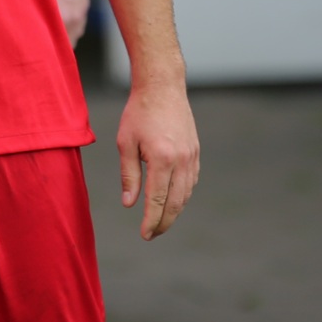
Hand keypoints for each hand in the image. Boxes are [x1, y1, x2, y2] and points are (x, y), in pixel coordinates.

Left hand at [116, 78, 200, 240]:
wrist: (162, 86)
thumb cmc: (139, 112)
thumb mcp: (125, 143)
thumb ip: (129, 176)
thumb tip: (129, 204)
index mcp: (161, 159)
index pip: (157, 200)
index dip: (151, 221)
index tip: (144, 235)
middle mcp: (181, 160)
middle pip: (175, 203)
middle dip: (163, 222)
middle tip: (151, 235)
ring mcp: (191, 156)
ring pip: (186, 194)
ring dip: (174, 211)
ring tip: (160, 222)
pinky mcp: (195, 152)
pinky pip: (191, 181)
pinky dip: (182, 195)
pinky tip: (172, 201)